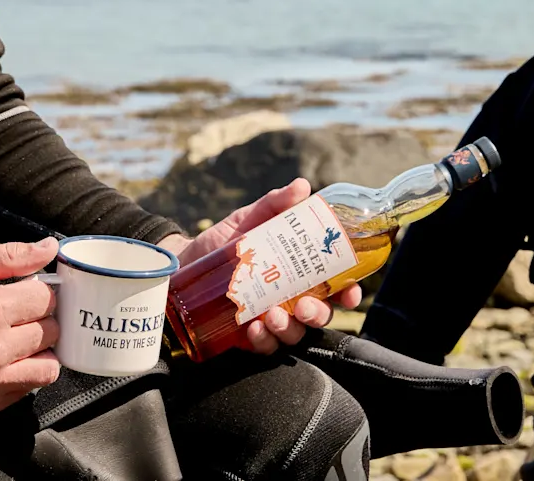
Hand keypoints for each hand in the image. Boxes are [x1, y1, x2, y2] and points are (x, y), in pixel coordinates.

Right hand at [0, 239, 61, 415]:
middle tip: (21, 316)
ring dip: (40, 350)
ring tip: (20, 339)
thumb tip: (51, 248)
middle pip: (51, 332)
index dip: (41, 293)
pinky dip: (26, 373)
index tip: (28, 294)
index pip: (47, 300)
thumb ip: (12, 254)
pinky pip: (29, 388)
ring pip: (49, 366)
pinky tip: (8, 360)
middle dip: (41, 319)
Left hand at [162, 179, 364, 354]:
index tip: (350, 293)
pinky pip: (264, 346)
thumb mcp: (249, 219)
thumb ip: (275, 204)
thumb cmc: (223, 241)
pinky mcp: (247, 335)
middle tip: (305, 306)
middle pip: (319, 315)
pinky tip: (254, 330)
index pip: (333, 286)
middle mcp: (289, 298)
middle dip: (318, 315)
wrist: (183, 262)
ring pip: (293, 334)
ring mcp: (270, 318)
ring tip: (273, 316)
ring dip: (289, 329)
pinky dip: (263, 341)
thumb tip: (302, 187)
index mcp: (298, 272)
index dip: (348, 292)